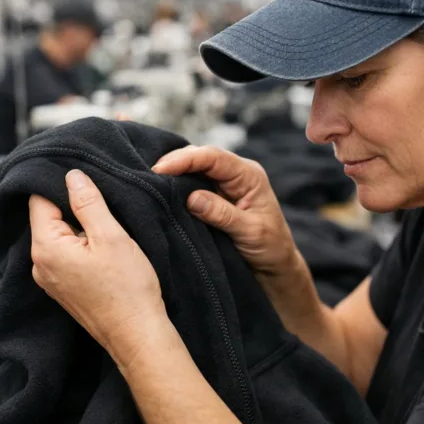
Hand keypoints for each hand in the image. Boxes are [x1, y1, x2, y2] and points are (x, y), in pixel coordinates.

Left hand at [29, 170, 169, 367]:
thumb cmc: (127, 289)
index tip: (86, 185)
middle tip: (103, 205)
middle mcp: (39, 264)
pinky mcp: (62, 288)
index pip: (39, 200)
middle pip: (47, 217)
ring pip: (59, 236)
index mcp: (45, 247)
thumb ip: (88, 202)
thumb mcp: (110, 236)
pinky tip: (104, 251)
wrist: (136, 335)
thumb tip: (71, 176)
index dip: (62, 186)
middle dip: (72, 208)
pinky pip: (65, 255)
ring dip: (80, 228)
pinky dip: (81, 246)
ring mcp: (49, 278)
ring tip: (107, 230)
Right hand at [153, 146, 295, 275]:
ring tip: (150, 179)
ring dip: (173, 172)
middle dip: (175, 162)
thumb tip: (191, 198)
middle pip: (201, 157)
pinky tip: (161, 189)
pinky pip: (191, 184)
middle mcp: (235, 174)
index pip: (214, 157)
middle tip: (148, 174)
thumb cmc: (271, 248)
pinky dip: (176, 185)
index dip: (186, 159)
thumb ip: (222, 214)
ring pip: (193, 169)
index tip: (161, 169)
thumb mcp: (250, 232)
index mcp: (249, 175)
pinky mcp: (213, 197)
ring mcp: (223, 185)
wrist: (275, 267)